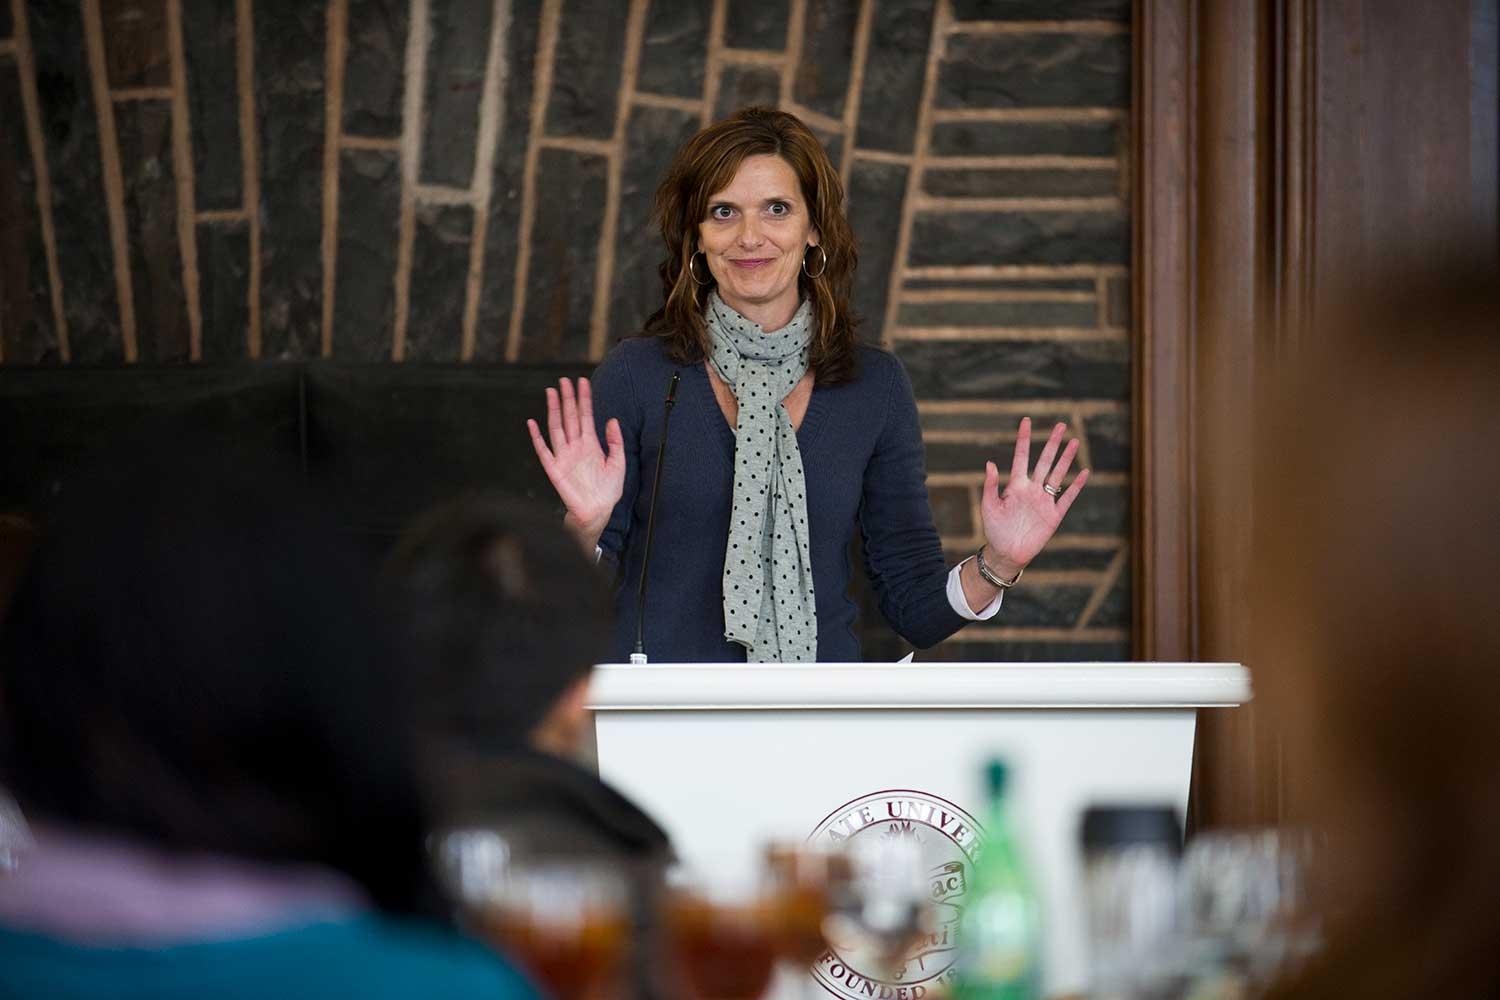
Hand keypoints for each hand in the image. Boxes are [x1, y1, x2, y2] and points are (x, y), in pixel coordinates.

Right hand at [526, 376, 624, 550]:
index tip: (582, 382)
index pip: (586, 416)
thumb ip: (615, 442)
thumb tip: (612, 420)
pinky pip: (543, 450)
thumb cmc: (608, 490)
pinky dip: (536, 437)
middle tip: (564, 380)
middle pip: (570, 417)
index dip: (584, 399)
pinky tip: (532, 423)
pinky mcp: (554, 468)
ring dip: (553, 410)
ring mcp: (564, 456)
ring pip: (557, 427)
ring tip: (551, 392)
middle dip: (568, 398)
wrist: (597, 511)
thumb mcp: (618, 463)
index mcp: (591, 444)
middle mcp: (576, 446)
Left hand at [979, 417, 1088, 579]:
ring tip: (1074, 441)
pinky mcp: (1053, 516)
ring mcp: (1044, 501)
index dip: (1023, 439)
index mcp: (1015, 485)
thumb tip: (989, 462)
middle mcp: (1032, 489)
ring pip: (1057, 475)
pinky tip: (1083, 472)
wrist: (1006, 553)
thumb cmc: (994, 529)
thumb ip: (991, 485)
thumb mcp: (989, 506)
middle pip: (1044, 461)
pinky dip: (1076, 486)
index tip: (1026, 421)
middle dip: (1052, 443)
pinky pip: (1067, 498)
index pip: (1021, 457)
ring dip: (1066, 459)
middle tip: (1060, 425)